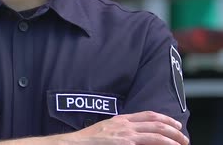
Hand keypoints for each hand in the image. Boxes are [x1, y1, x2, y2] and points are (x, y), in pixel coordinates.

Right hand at [65, 111, 188, 144]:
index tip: (176, 124)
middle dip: (174, 130)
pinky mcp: (124, 144)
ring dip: (173, 140)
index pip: (149, 115)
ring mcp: (125, 135)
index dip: (165, 118)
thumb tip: (133, 133)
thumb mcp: (105, 129)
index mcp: (121, 119)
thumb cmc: (88, 140)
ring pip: (157, 134)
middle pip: (156, 123)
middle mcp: (125, 124)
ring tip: (182, 144)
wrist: (74, 143)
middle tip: (184, 138)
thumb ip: (120, 129)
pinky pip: (149, 144)